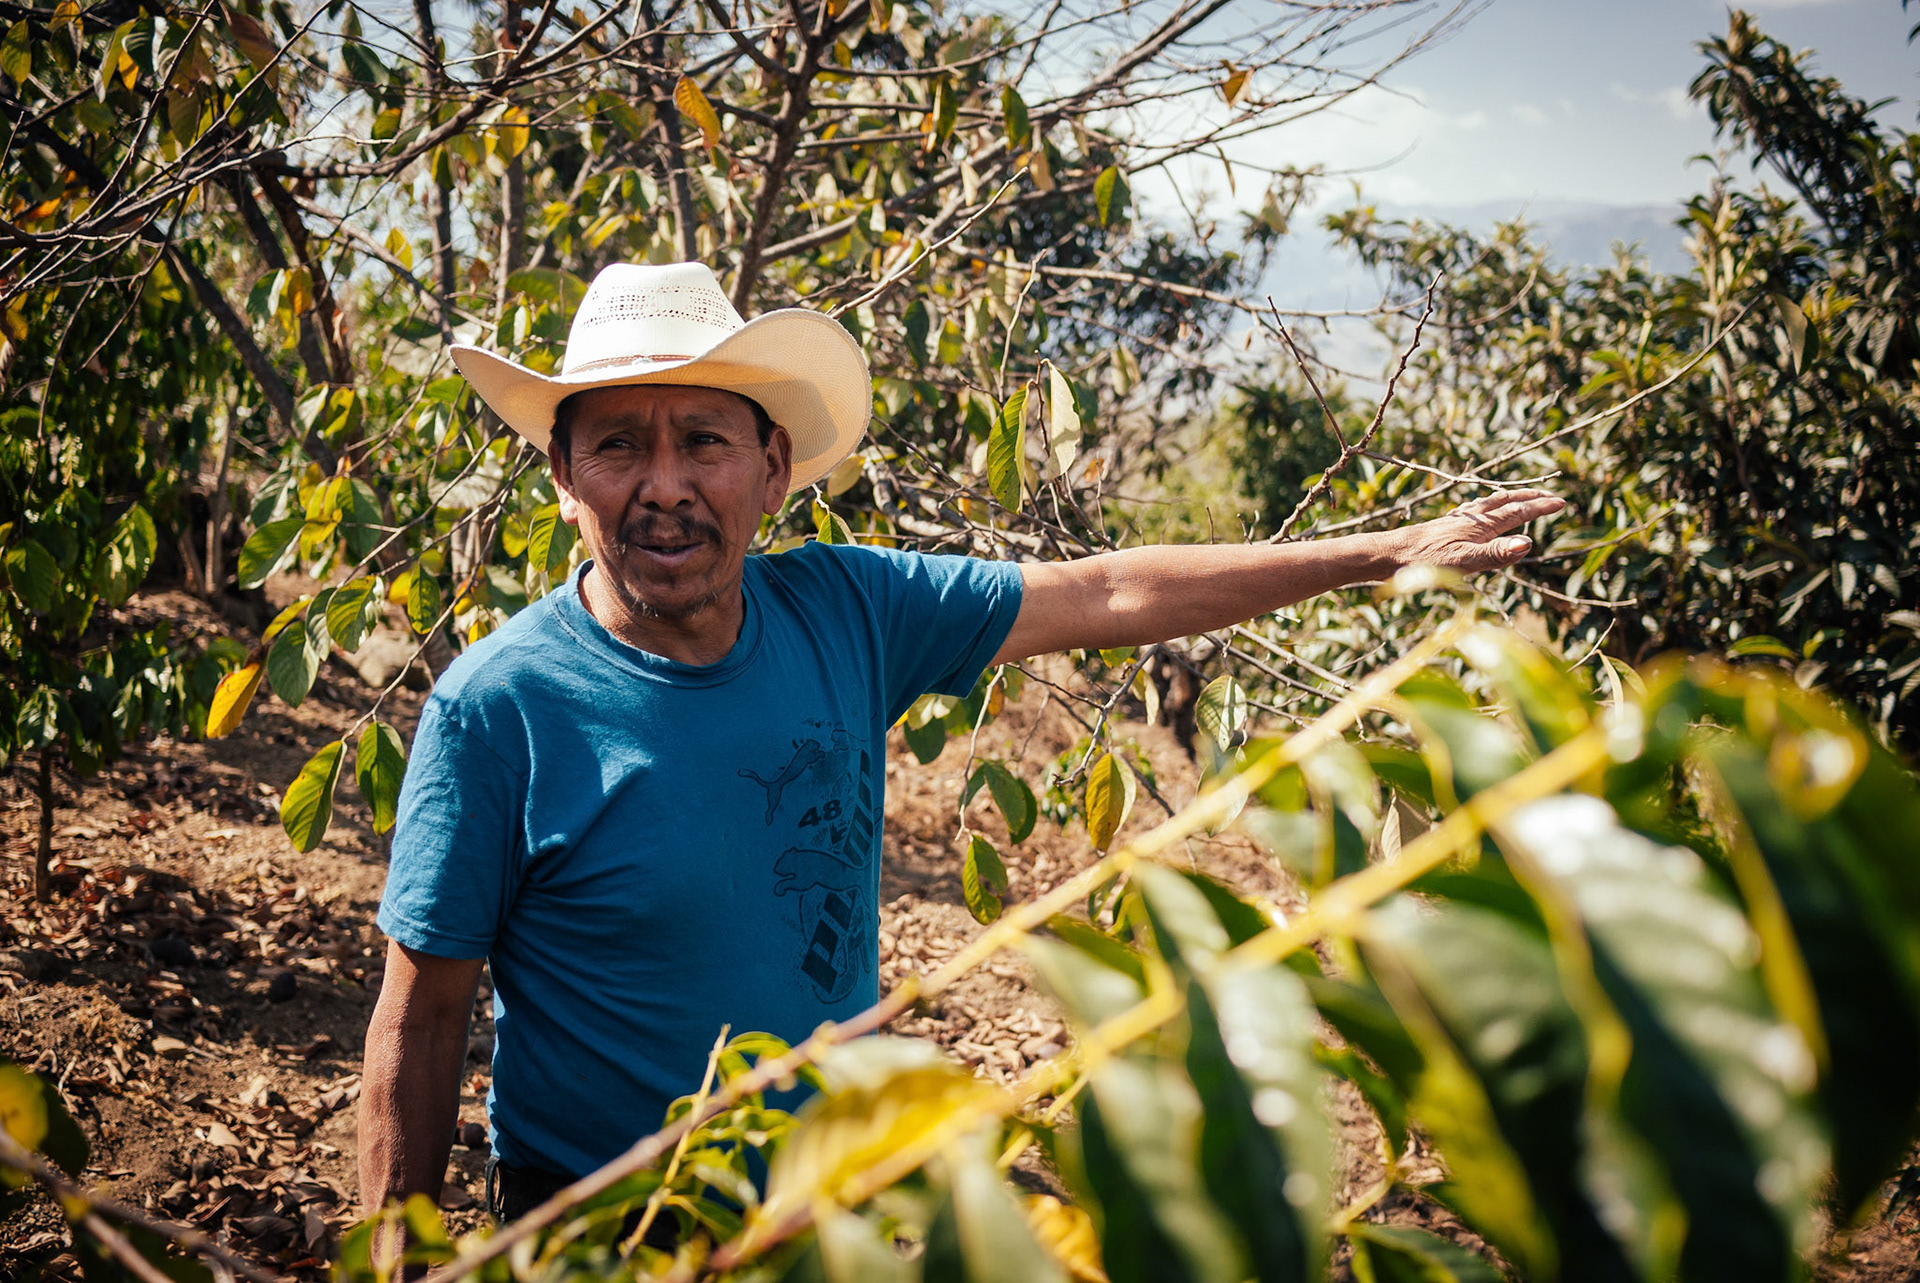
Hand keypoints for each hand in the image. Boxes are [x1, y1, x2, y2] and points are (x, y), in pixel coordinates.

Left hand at [1387, 489, 1564, 572]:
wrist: (1392, 553)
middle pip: (1506, 502)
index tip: (1561, 502)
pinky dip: (1487, 505)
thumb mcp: (1464, 561)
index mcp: (1481, 525)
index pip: (1518, 512)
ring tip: (1520, 496)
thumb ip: (1496, 554)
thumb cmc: (1426, 561)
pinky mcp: (1447, 524)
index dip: (1540, 507)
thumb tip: (1527, 543)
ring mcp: (1459, 519)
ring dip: (1510, 498)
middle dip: (1529, 498)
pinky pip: (1474, 508)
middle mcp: (1472, 517)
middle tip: (1549, 495)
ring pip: (1490, 503)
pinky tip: (1479, 510)